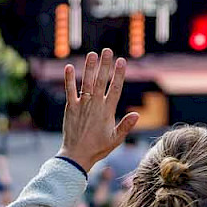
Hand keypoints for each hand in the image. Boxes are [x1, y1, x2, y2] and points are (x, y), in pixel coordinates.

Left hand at [58, 49, 140, 172]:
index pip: (115, 88)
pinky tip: (68, 67)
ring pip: (86, 82)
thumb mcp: (115, 139)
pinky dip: (69, 79)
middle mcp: (95, 105)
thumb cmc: (98, 148)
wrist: (77, 155)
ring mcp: (82, 105)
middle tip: (107, 51)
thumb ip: (126, 126)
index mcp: (107, 111)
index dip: (119, 74)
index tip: (121, 61)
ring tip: (92, 54)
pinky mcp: (71, 108)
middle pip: (101, 81)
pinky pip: (69, 91)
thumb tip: (137, 114)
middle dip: (104, 65)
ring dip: (89, 67)